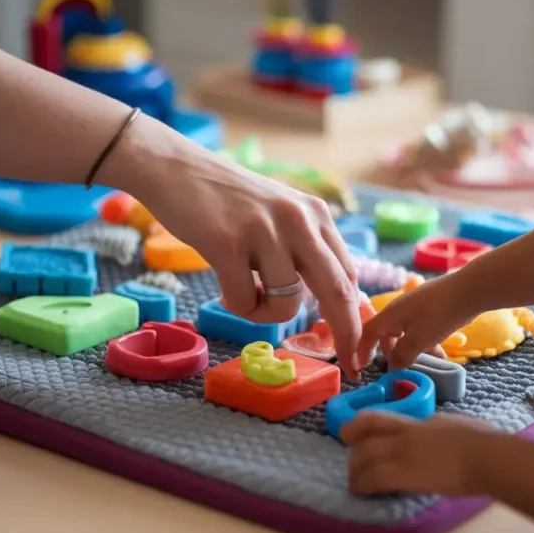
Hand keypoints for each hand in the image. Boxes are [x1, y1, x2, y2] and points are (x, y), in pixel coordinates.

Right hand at [122, 123, 361, 375]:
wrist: (173, 166)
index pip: (349, 275)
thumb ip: (305, 251)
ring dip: (265, 316)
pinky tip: (222, 285)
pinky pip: (245, 302)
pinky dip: (237, 307)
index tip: (360, 350)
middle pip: (338, 291)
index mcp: (316, 215)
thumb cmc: (225, 201)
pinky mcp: (228, 242)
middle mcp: (298, 220)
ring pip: (287, 304)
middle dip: (347, 335)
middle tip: (349, 365)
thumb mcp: (279, 216)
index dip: (358, 318)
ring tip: (243, 292)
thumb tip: (331, 303)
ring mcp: (264, 230)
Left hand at [342, 411, 495, 495]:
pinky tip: (360, 492)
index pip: (376, 419)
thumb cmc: (481, 440)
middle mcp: (403, 434)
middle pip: (363, 437)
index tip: (352, 436)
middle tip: (355, 466)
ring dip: (355, 471)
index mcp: (416, 422)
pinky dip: (361, 485)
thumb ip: (435, 428)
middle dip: (353, 452)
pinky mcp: (403, 474)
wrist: (487, 456)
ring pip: (362, 457)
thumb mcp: (452, 424)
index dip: (356, 426)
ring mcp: (402, 452)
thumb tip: (433, 431)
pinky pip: (371, 478)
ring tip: (355, 483)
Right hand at [357, 272, 478, 370]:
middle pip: (388, 335)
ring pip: (407, 334)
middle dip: (395, 354)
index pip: (368, 333)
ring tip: (431, 363)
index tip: (362, 366)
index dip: (363, 350)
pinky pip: (421, 329)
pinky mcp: (431, 307)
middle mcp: (399, 309)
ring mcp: (415, 307)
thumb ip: (402, 356)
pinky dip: (426, 342)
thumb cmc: (439, 314)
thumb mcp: (418, 340)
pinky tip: (441, 352)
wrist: (470, 289)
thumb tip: (393, 368)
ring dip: (414, 350)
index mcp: (390, 315)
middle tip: (405, 369)